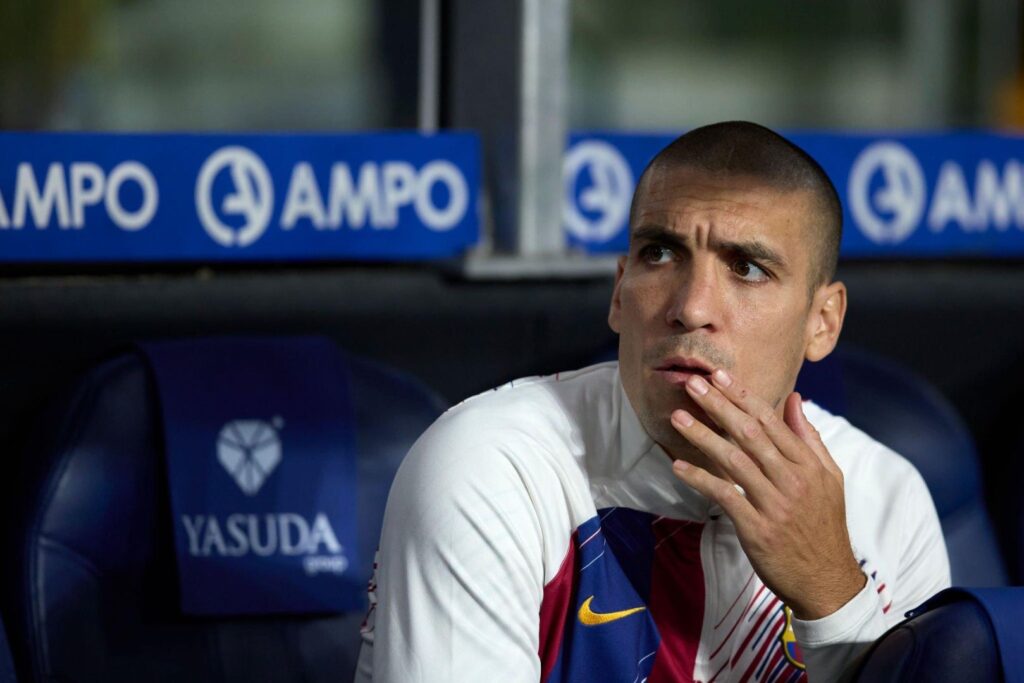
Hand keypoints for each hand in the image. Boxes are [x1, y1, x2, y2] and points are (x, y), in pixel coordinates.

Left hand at [669, 368, 865, 619]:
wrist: (827, 581)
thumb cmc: (824, 525)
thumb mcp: (829, 478)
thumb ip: (808, 438)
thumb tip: (794, 399)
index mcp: (808, 465)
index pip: (770, 422)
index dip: (742, 397)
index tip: (719, 377)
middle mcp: (792, 480)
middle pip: (749, 434)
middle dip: (718, 406)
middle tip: (692, 385)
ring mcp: (774, 504)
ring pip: (734, 461)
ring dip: (703, 436)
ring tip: (678, 417)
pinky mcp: (757, 529)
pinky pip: (724, 497)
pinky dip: (700, 480)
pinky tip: (679, 466)